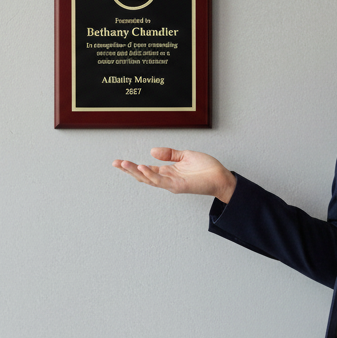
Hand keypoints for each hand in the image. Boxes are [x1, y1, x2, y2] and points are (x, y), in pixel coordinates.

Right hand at [113, 147, 236, 202]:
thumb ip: (169, 154)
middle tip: (115, 163)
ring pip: (148, 179)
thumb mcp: (185, 156)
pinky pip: (161, 181)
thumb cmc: (207, 168)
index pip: (146, 169)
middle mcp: (167, 179)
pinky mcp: (178, 186)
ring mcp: (171, 183)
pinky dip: (150, 175)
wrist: (221, 177)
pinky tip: (142, 167)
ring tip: (124, 163)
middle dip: (128, 170)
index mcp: (168, 172)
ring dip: (136, 171)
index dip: (133, 166)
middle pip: (143, 176)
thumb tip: (152, 151)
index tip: (119, 161)